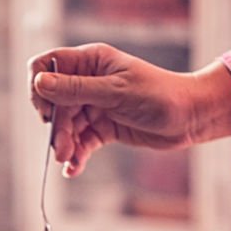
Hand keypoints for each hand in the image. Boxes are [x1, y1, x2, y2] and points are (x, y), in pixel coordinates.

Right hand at [28, 43, 230, 176]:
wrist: (192, 117)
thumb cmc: (159, 95)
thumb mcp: (115, 91)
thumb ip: (76, 89)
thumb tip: (40, 83)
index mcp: (90, 61)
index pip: (47, 66)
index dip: (39, 87)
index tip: (47, 110)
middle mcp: (89, 81)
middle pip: (54, 102)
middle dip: (56, 127)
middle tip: (61, 149)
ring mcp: (95, 105)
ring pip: (66, 125)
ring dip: (64, 144)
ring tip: (69, 160)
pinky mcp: (104, 128)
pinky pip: (81, 141)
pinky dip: (76, 155)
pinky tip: (74, 169)